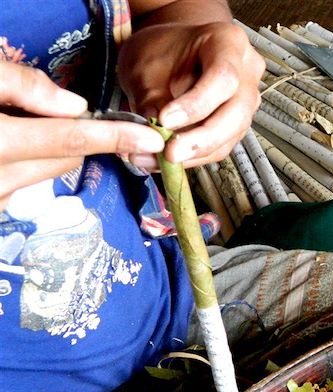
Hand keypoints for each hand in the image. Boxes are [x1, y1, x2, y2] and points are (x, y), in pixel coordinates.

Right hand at [0, 62, 165, 210]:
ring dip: (48, 146)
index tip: (152, 137)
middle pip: (68, 157)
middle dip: (74, 133)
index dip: (116, 137)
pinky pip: (27, 178)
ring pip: (50, 168)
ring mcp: (0, 199)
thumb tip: (75, 105)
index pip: (73, 140)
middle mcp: (3, 182)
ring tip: (14, 119)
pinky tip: (7, 138)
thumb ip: (23, 86)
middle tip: (47, 105)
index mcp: (0, 145)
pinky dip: (28, 158)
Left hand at [117, 20, 264, 169]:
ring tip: (158, 161)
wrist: (170, 53)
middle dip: (202, 138)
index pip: (223, 77)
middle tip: (170, 154)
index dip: (196, 103)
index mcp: (229, 43)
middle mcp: (247, 73)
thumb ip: (151, 96)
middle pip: (236, 113)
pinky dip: (194, 158)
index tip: (165, 120)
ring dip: (195, 154)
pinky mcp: (236, 125)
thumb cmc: (161, 50)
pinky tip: (166, 163)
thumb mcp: (146, 63)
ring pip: (231, 136)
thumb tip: (157, 134)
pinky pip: (221, 147)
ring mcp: (246, 101)